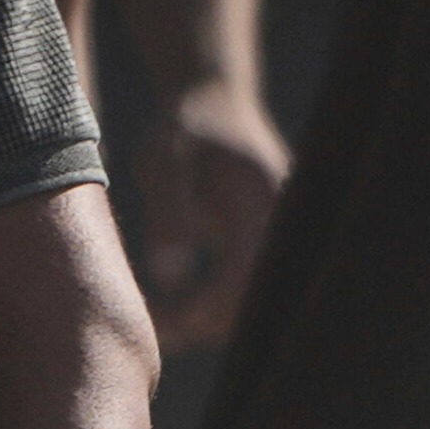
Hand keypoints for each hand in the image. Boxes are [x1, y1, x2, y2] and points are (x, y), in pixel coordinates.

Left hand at [127, 74, 292, 350]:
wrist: (213, 104)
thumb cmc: (184, 131)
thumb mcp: (165, 163)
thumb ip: (170, 216)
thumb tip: (170, 278)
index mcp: (263, 206)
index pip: (242, 280)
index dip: (201, 310)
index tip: (156, 318)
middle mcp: (281, 226)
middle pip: (253, 302)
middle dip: (202, 324)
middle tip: (148, 323)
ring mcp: (276, 237)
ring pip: (251, 303)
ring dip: (206, 321)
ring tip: (156, 317)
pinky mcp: (262, 245)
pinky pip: (245, 290)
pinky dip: (211, 306)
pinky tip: (173, 304)